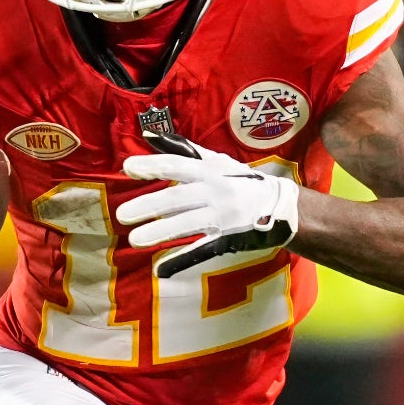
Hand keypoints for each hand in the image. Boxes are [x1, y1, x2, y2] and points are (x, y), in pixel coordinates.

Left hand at [116, 131, 299, 277]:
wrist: (281, 206)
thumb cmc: (241, 181)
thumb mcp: (216, 161)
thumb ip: (183, 150)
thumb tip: (150, 136)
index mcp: (210, 170)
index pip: (177, 164)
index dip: (152, 166)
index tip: (128, 168)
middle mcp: (215, 190)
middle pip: (178, 197)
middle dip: (149, 205)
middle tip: (122, 214)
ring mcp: (222, 216)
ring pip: (187, 224)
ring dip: (160, 232)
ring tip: (134, 240)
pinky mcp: (227, 239)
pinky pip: (202, 250)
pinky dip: (181, 260)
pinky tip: (160, 268)